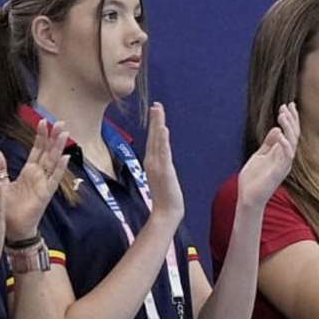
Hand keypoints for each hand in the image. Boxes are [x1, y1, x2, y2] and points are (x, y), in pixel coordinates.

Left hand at [4, 119, 69, 241]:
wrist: (12, 230)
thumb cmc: (7, 210)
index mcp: (28, 173)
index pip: (36, 151)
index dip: (40, 137)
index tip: (43, 121)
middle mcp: (38, 177)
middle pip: (48, 152)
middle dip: (54, 137)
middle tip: (60, 121)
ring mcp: (43, 185)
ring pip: (53, 162)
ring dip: (59, 147)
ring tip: (65, 133)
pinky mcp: (45, 194)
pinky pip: (54, 179)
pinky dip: (59, 169)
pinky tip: (65, 158)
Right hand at [144, 102, 183, 224]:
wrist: (165, 213)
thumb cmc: (165, 198)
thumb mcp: (163, 178)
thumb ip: (162, 167)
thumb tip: (162, 159)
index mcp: (152, 162)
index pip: (153, 140)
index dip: (154, 125)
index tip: (156, 111)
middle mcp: (152, 161)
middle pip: (153, 137)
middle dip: (155, 120)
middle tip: (156, 104)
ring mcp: (157, 166)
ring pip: (157, 141)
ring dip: (158, 125)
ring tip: (158, 110)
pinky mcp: (164, 171)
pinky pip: (163, 153)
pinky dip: (163, 140)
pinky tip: (164, 129)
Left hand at [238, 103, 298, 210]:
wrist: (248, 197)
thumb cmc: (253, 179)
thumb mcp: (260, 155)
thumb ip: (269, 144)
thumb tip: (276, 129)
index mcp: (281, 153)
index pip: (290, 133)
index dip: (291, 119)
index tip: (288, 105)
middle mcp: (286, 158)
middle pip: (294, 135)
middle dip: (291, 119)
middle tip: (286, 106)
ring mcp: (284, 165)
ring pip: (292, 142)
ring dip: (288, 128)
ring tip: (282, 115)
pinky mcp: (279, 172)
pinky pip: (286, 156)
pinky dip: (285, 145)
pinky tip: (280, 134)